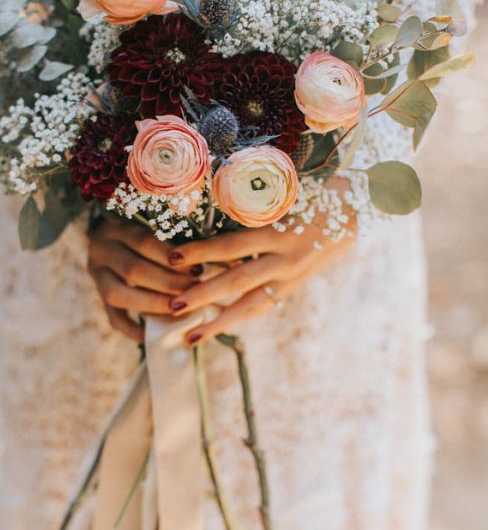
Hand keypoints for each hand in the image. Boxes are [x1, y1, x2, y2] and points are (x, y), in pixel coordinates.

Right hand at [88, 218, 200, 341]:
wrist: (110, 237)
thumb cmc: (147, 229)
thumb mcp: (154, 223)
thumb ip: (172, 237)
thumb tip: (201, 261)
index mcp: (116, 227)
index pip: (144, 242)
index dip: (171, 256)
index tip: (198, 268)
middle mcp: (101, 250)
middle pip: (132, 270)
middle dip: (167, 283)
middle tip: (194, 290)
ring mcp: (97, 275)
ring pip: (118, 294)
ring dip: (152, 304)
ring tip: (180, 308)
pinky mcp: (99, 297)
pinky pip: (113, 317)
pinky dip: (133, 329)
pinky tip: (153, 334)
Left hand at [164, 182, 355, 344]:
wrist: (359, 208)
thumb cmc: (316, 191)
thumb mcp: (284, 194)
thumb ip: (250, 206)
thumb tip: (206, 208)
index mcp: (280, 230)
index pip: (232, 244)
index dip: (201, 251)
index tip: (171, 257)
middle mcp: (285, 258)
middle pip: (237, 281)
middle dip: (203, 296)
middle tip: (173, 307)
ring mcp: (291, 277)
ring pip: (249, 305)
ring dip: (217, 322)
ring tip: (190, 338)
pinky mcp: (294, 287)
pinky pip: (262, 307)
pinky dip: (237, 318)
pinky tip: (214, 328)